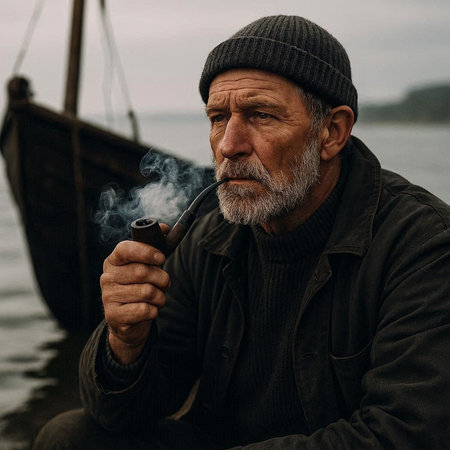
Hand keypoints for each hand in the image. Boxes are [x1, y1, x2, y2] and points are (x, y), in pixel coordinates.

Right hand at [100, 237, 169, 363]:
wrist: (130, 321)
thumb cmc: (141, 287)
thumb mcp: (146, 266)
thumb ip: (155, 247)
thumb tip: (165, 228)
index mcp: (114, 260)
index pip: (125, 249)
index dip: (146, 251)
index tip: (161, 258)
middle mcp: (107, 277)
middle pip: (142, 271)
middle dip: (162, 278)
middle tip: (165, 283)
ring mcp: (108, 296)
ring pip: (147, 292)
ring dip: (160, 296)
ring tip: (157, 298)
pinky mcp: (113, 316)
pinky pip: (144, 310)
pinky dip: (154, 311)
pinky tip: (150, 310)